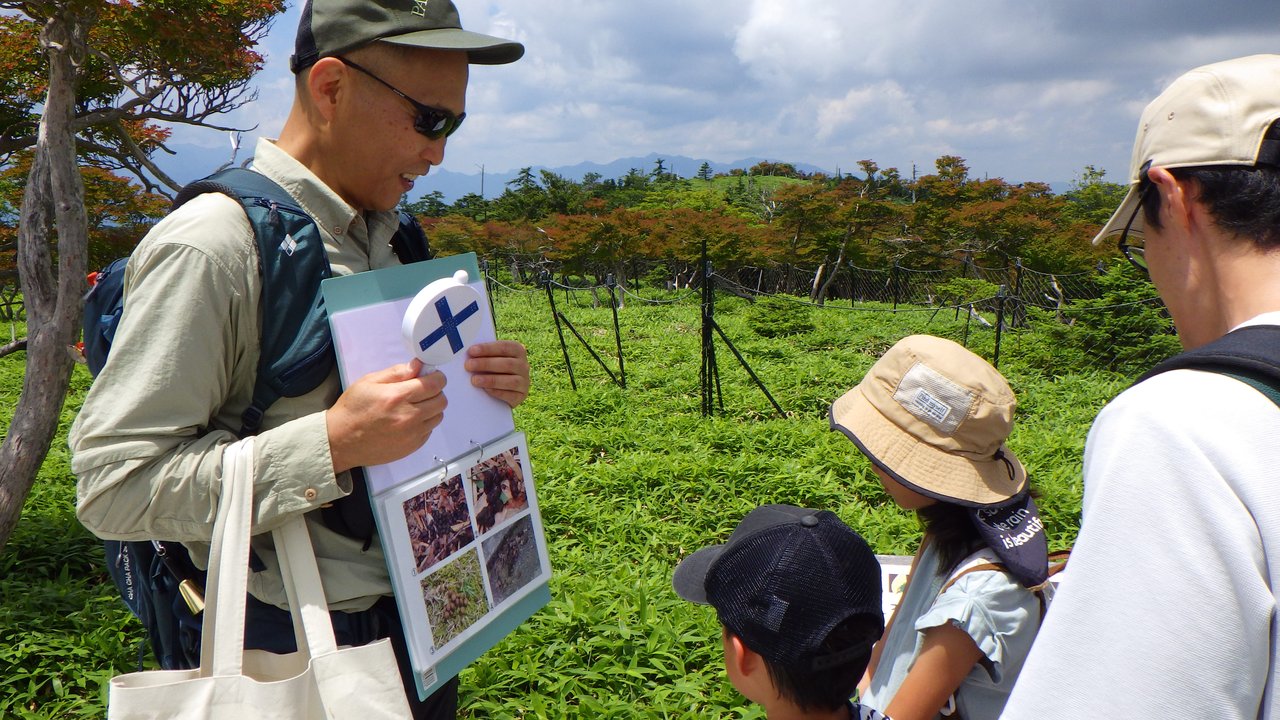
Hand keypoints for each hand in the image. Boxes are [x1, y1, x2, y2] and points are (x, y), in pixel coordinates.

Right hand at [326, 359, 446, 473]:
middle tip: (422, 390)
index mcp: (397, 397)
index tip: (432, 376)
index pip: (434, 384)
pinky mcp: (412, 447)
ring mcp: (412, 434)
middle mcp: (408, 416)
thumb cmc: (353, 409)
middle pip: (441, 400)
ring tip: (415, 406)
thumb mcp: (369, 382)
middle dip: (435, 391)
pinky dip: (424, 423)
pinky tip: (408, 420)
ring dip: (431, 408)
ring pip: (438, 416)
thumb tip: (418, 365)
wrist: (341, 441)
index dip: (437, 377)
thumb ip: (397, 372)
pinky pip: (429, 431)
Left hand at [464, 340, 529, 407]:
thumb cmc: (494, 369)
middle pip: (507, 364)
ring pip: (511, 381)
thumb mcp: (492, 358)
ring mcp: (524, 381)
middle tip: (469, 365)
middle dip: (486, 364)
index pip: (504, 347)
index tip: (472, 351)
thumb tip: (468, 354)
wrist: (504, 389)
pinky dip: (497, 392)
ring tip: (474, 380)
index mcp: (518, 350)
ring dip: (491, 380)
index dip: (488, 349)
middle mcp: (523, 365)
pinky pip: (510, 395)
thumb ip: (484, 354)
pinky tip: (485, 390)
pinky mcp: (521, 396)